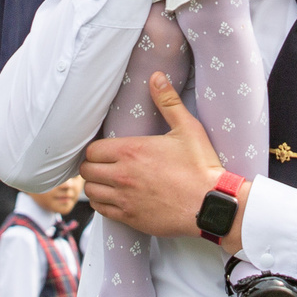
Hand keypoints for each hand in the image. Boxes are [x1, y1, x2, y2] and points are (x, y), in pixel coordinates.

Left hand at [79, 72, 229, 245]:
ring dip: (96, 185)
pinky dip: (103, 204)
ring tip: (106, 181)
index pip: (92, 150)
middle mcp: (122, 175)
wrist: (210, 204)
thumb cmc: (200, 166)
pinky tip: (114, 198)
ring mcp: (124, 199)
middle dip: (92, 166)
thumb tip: (157, 77)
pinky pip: (101, 211)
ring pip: (90, 192)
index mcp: (131, 151)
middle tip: (104, 165)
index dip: (96, 150)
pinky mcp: (130, 218)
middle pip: (86, 171)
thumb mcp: (187, 128)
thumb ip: (168, 101)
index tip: (105, 151)